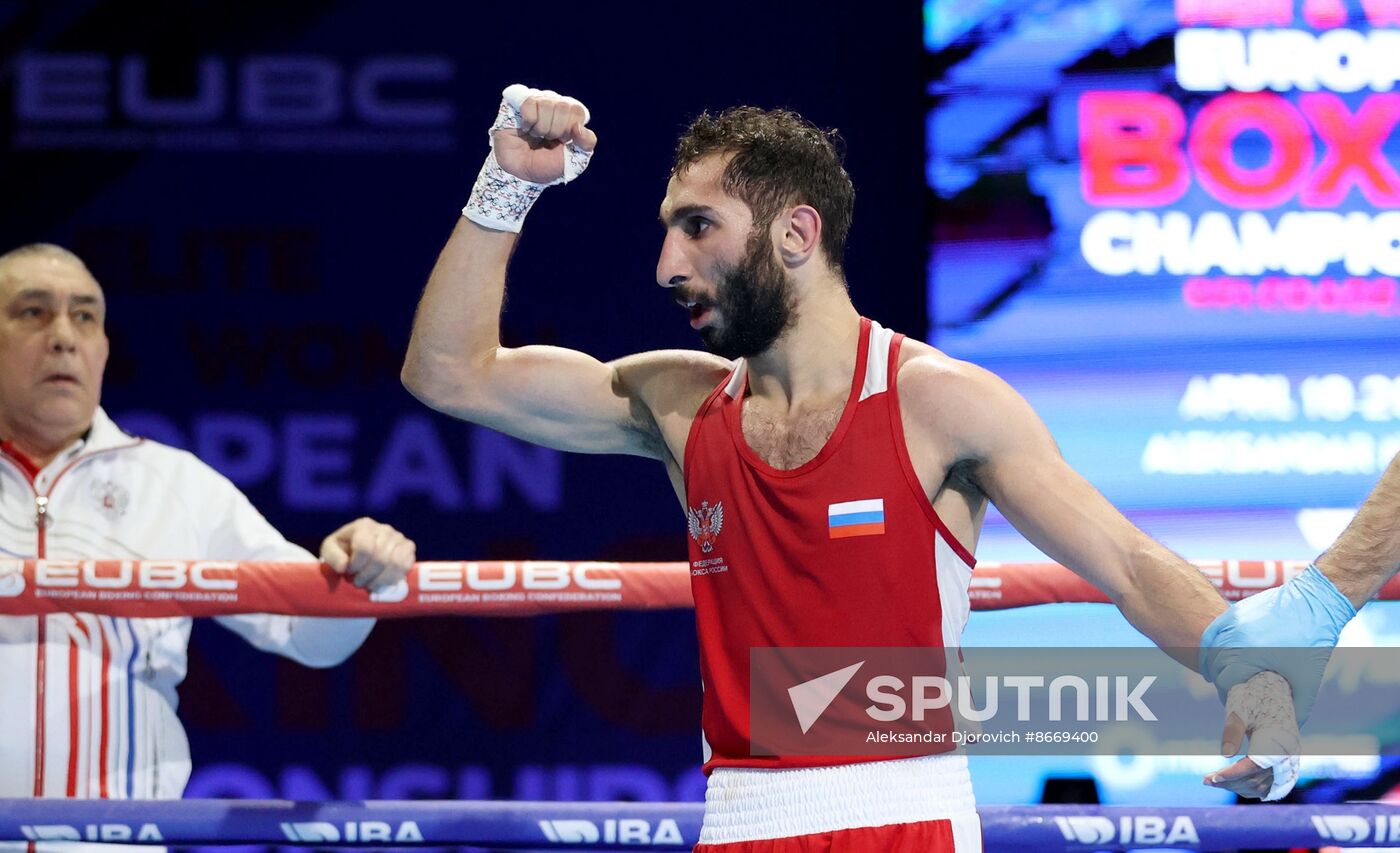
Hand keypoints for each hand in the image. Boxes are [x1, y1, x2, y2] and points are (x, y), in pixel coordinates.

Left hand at [320, 517, 415, 592]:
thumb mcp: (330, 550)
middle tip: (357, 583)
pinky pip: (405, 566)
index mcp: (364, 525)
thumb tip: (344, 566)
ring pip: (394, 563)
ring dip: (380, 580)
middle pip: (380, 558)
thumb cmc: (343, 551)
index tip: (348, 572)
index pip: (364, 547)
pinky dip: (392, 579)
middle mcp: (384, 529)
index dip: (356, 565)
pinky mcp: (409, 549)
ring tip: (369, 584)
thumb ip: (333, 557)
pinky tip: (382, 582)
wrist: (359, 550)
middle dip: (366, 576)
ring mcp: (399, 538)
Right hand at [493, 86, 597, 184]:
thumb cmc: (546, 164)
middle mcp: (555, 103)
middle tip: (546, 139)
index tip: (561, 141)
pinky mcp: (518, 100)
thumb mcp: (574, 159)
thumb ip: (587, 143)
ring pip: (546, 105)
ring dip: (540, 128)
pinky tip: (524, 128)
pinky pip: (529, 104)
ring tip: (535, 136)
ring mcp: (537, 100)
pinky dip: (528, 122)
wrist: (520, 172)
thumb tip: (578, 126)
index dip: (569, 130)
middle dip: (554, 131)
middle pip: (563, 107)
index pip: (577, 111)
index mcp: (571, 115)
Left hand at [1204, 671, 1299, 800]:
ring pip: (1262, 786)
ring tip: (1212, 781)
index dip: (1233, 774)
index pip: (1255, 765)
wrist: (1272, 690)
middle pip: (1258, 779)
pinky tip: (1230, 785)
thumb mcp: (1239, 708)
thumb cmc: (1252, 697)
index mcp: (1278, 739)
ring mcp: (1289, 762)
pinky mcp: (1285, 766)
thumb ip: (1233, 730)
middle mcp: (1288, 755)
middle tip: (1205, 780)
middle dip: (1229, 782)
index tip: (1212, 777)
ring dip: (1237, 787)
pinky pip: (1269, 785)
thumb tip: (1226, 754)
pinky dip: (1249, 788)